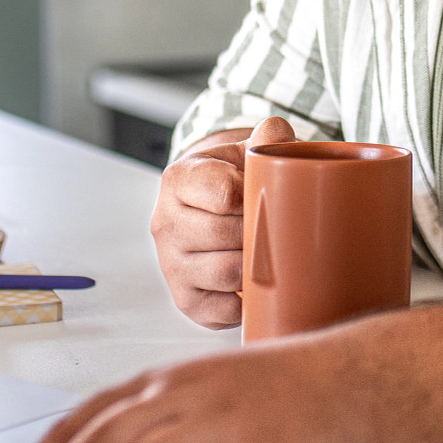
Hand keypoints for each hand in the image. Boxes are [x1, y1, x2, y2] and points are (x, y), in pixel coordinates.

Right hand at [149, 116, 295, 327]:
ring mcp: (171, 265)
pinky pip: (225, 310)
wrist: (208, 212)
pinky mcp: (185, 300)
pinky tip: (255, 283)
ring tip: (268, 252)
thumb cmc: (232, 182)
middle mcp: (164, 223)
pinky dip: (247, 300)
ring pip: (227, 273)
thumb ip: (266, 139)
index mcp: (178, 179)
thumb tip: (277, 132)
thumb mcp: (245, 153)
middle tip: (277, 227)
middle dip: (260, 232)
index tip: (266, 195)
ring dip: (256, 265)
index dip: (256, 197)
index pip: (224, 193)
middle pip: (227, 235)